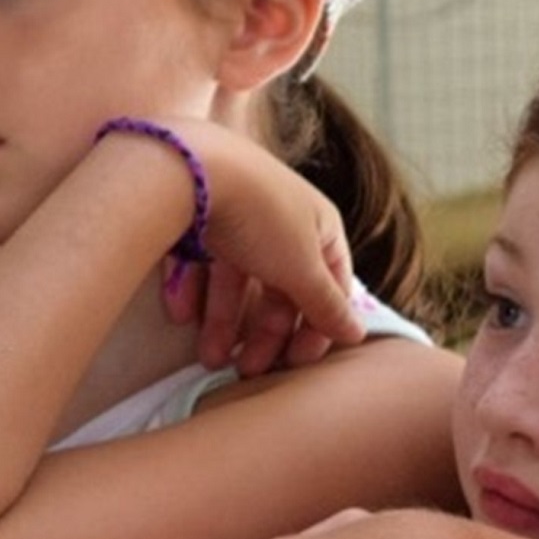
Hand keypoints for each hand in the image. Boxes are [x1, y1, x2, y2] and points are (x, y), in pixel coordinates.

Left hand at [132, 121, 364, 372]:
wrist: (187, 166)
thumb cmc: (259, 216)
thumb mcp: (300, 267)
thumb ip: (327, 304)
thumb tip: (357, 334)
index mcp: (317, 226)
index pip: (329, 285)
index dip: (317, 327)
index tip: (297, 364)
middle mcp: (279, 220)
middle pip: (279, 287)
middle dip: (264, 334)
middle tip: (246, 371)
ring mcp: (235, 216)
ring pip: (235, 279)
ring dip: (223, 324)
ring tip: (208, 360)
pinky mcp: (194, 217)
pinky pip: (198, 260)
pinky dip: (191, 290)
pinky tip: (181, 317)